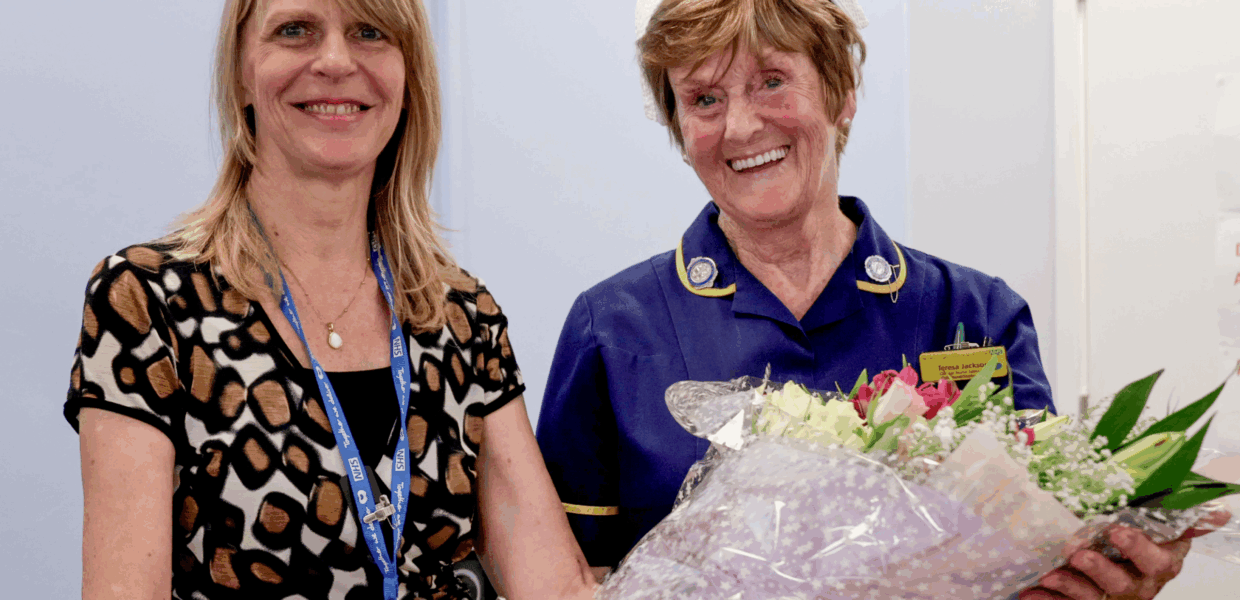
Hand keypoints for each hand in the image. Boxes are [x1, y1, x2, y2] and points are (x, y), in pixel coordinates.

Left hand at [1019, 509, 1231, 599]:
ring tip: (1049, 574)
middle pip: (1125, 584)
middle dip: (1102, 570)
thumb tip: (1220, 511)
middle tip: (1078, 554)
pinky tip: (1031, 593)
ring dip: (1070, 586)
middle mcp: (1137, 585)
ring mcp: (1110, 599)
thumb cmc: (1131, 545)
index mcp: (1158, 563)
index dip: (1139, 548)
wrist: (1103, 571)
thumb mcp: (1156, 528)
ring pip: (1093, 598)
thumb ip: (1183, 518)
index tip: (1117, 530)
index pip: (1159, 561)